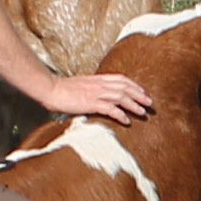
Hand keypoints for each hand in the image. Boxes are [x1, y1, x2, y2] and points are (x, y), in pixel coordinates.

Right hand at [37, 70, 155, 121]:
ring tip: (143, 113)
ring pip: (121, 97)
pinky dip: (120, 114)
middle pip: (126, 87)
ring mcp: (96, 93)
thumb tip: (100, 96)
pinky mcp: (91, 103)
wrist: (50, 89)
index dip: (134, 85)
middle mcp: (100, 84)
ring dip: (134, 105)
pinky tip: (127, 121)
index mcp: (98, 79)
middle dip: (140, 95)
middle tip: (150, 103)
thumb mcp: (82, 85)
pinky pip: (110, 109)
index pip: (122, 79)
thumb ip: (93, 88)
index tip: (143, 92)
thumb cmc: (63, 89)